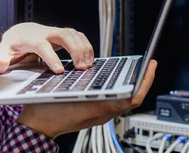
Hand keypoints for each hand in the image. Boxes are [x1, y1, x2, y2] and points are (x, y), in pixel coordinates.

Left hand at [0, 22, 93, 73]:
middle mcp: (45, 32)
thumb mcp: (2, 53)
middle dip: (75, 49)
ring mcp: (56, 32)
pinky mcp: (64, 34)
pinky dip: (86, 46)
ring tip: (88, 67)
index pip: (42, 45)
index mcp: (30, 38)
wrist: (21, 32)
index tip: (59, 71)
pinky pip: (79, 36)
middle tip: (82, 68)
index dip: (51, 57)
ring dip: (83, 48)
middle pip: (64, 35)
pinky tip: (90, 60)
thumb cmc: (12, 46)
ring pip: (73, 34)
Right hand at [16, 59, 157, 137]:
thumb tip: (114, 84)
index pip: (133, 97)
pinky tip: (117, 78)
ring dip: (133, 84)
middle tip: (148, 64)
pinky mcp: (95, 112)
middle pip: (133, 97)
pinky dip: (121, 88)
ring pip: (125, 99)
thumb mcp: (70, 94)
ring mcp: (100, 114)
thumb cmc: (50, 110)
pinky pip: (115, 100)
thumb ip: (93, 93)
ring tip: (136, 69)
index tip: (150, 66)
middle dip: (143, 80)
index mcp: (101, 109)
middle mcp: (104, 113)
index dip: (145, 81)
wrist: (38, 124)